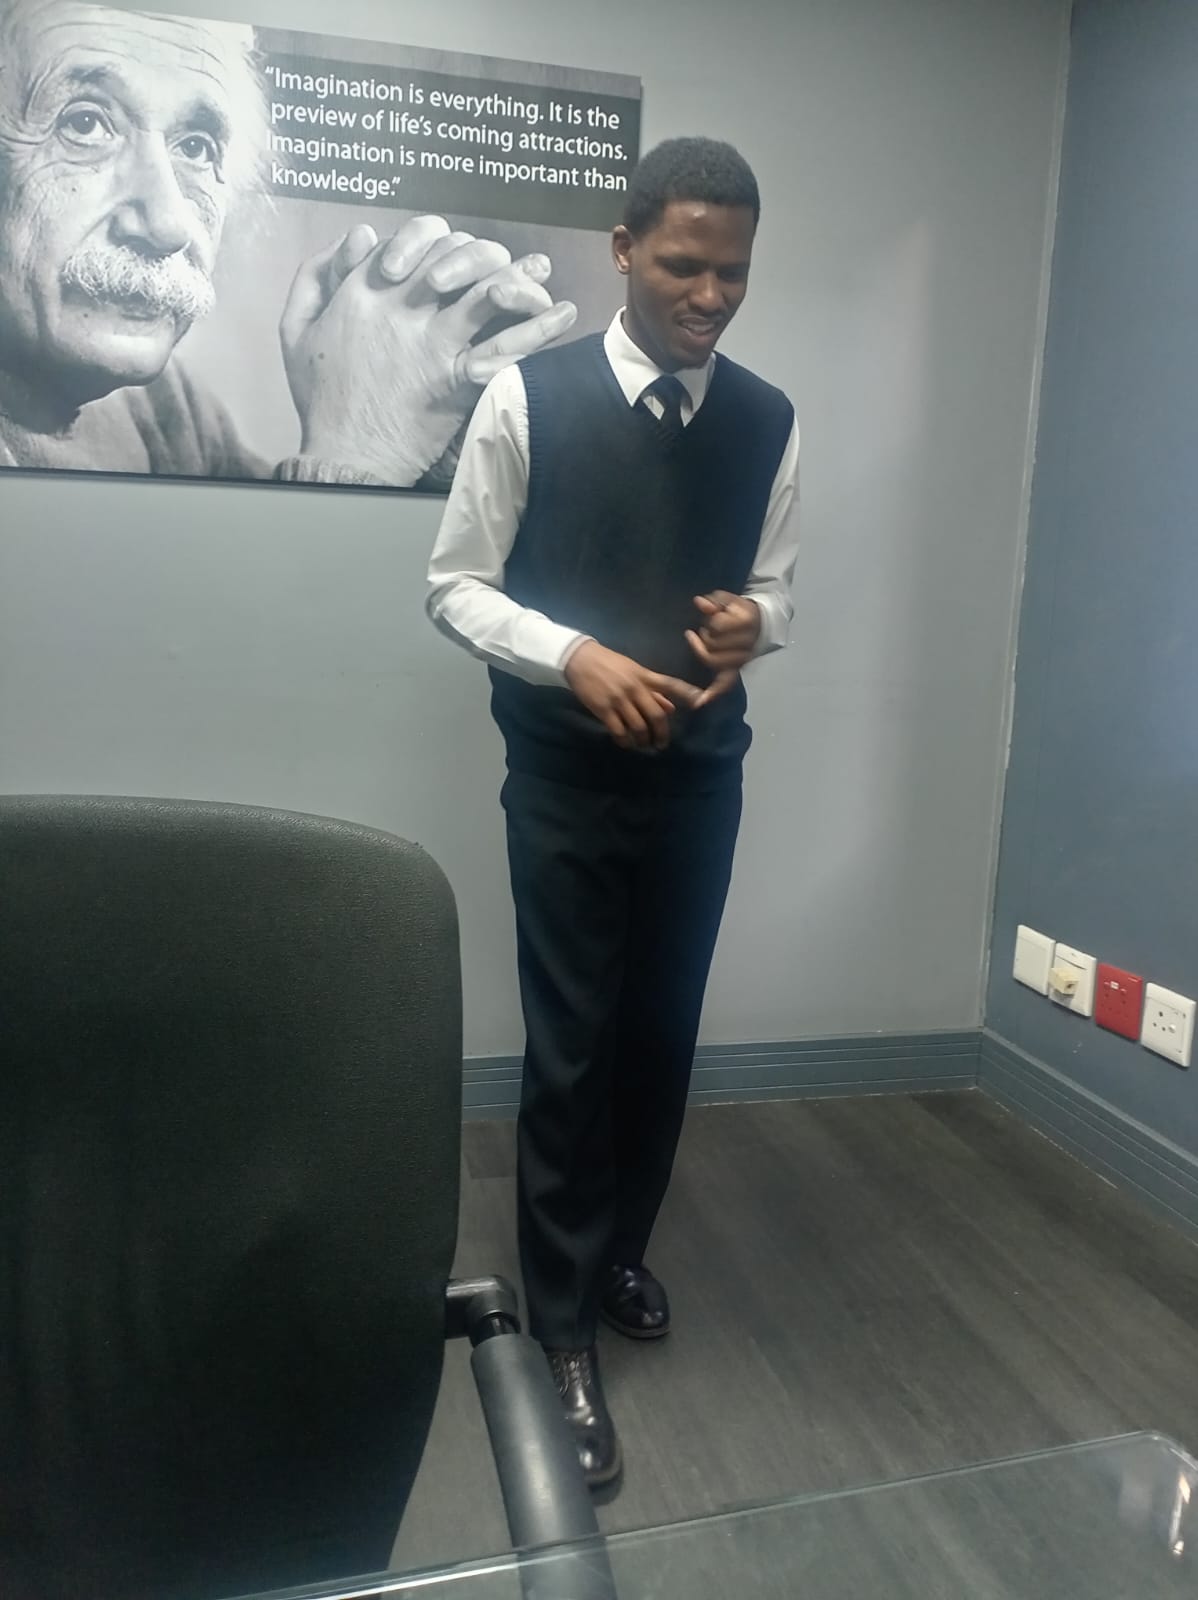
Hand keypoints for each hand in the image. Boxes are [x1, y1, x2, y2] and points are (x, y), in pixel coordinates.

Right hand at [279, 215, 576, 484]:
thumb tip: (359, 237)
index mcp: (364, 290)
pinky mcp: (454, 378)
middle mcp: (401, 307)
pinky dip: (540, 330)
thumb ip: (315, 277)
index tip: (454, 251)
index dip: (439, 238)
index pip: (413, 239)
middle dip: (485, 252)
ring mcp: (430, 342)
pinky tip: (564, 315)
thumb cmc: (319, 399)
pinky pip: (505, 347)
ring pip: (486, 290)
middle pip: (456, 255)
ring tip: (544, 274)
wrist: (343, 456)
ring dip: (522, 278)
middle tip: (506, 259)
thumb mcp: (295, 330)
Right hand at [564, 640, 701, 750]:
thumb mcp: (633, 670)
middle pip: (656, 715)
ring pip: (638, 726)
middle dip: (661, 733)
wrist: (580, 659)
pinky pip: (618, 730)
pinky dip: (624, 741)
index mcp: (644, 675)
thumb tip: (671, 707)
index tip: (701, 702)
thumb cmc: (609, 663)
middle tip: (661, 744)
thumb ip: (653, 689)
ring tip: (643, 745)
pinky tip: (626, 743)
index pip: (671, 685)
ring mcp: (619, 699)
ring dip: (643, 740)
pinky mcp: (603, 709)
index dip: (687, 693)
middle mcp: (635, 688)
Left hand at [686, 591, 761, 706]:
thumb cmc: (739, 611)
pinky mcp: (736, 670)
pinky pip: (725, 683)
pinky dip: (713, 693)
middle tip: (705, 630)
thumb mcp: (728, 600)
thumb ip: (714, 601)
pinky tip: (700, 702)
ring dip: (703, 651)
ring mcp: (742, 659)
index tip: (710, 615)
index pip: (719, 626)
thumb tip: (699, 603)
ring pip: (714, 661)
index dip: (711, 621)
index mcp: (748, 623)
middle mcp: (747, 643)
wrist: (760, 624)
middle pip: (714, 644)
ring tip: (701, 642)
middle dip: (705, 636)